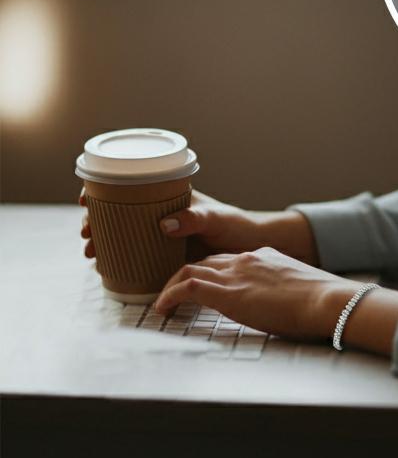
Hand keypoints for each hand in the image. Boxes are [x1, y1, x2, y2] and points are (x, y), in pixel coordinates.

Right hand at [79, 188, 316, 264]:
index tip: (87, 198)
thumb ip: (195, 219)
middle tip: (87, 233)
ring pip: (125, 236)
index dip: (106, 190)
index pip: (134, 188)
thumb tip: (166, 223)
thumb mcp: (217, 218)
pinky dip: (118, 259)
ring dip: (104, 241)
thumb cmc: (237, 226)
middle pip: (122, 213)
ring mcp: (162, 236)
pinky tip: (106, 269)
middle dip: (98, 221)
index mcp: (172, 198)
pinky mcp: (165, 257)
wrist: (251, 249)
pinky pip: (136, 256)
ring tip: (92, 253)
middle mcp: (163, 215)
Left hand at [150, 245, 354, 341]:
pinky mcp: (227, 292)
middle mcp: (246, 259)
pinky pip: (188, 287)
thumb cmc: (319, 302)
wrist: (325, 299)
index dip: (210, 273)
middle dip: (184, 276)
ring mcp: (236, 273)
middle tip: (172, 295)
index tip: (201, 288)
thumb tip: (283, 307)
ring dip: (171, 286)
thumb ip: (281, 291)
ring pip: (190, 269)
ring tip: (163, 304)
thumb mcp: (296, 290)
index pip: (226, 259)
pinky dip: (170, 296)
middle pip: (205, 261)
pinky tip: (162, 309)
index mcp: (263, 257)